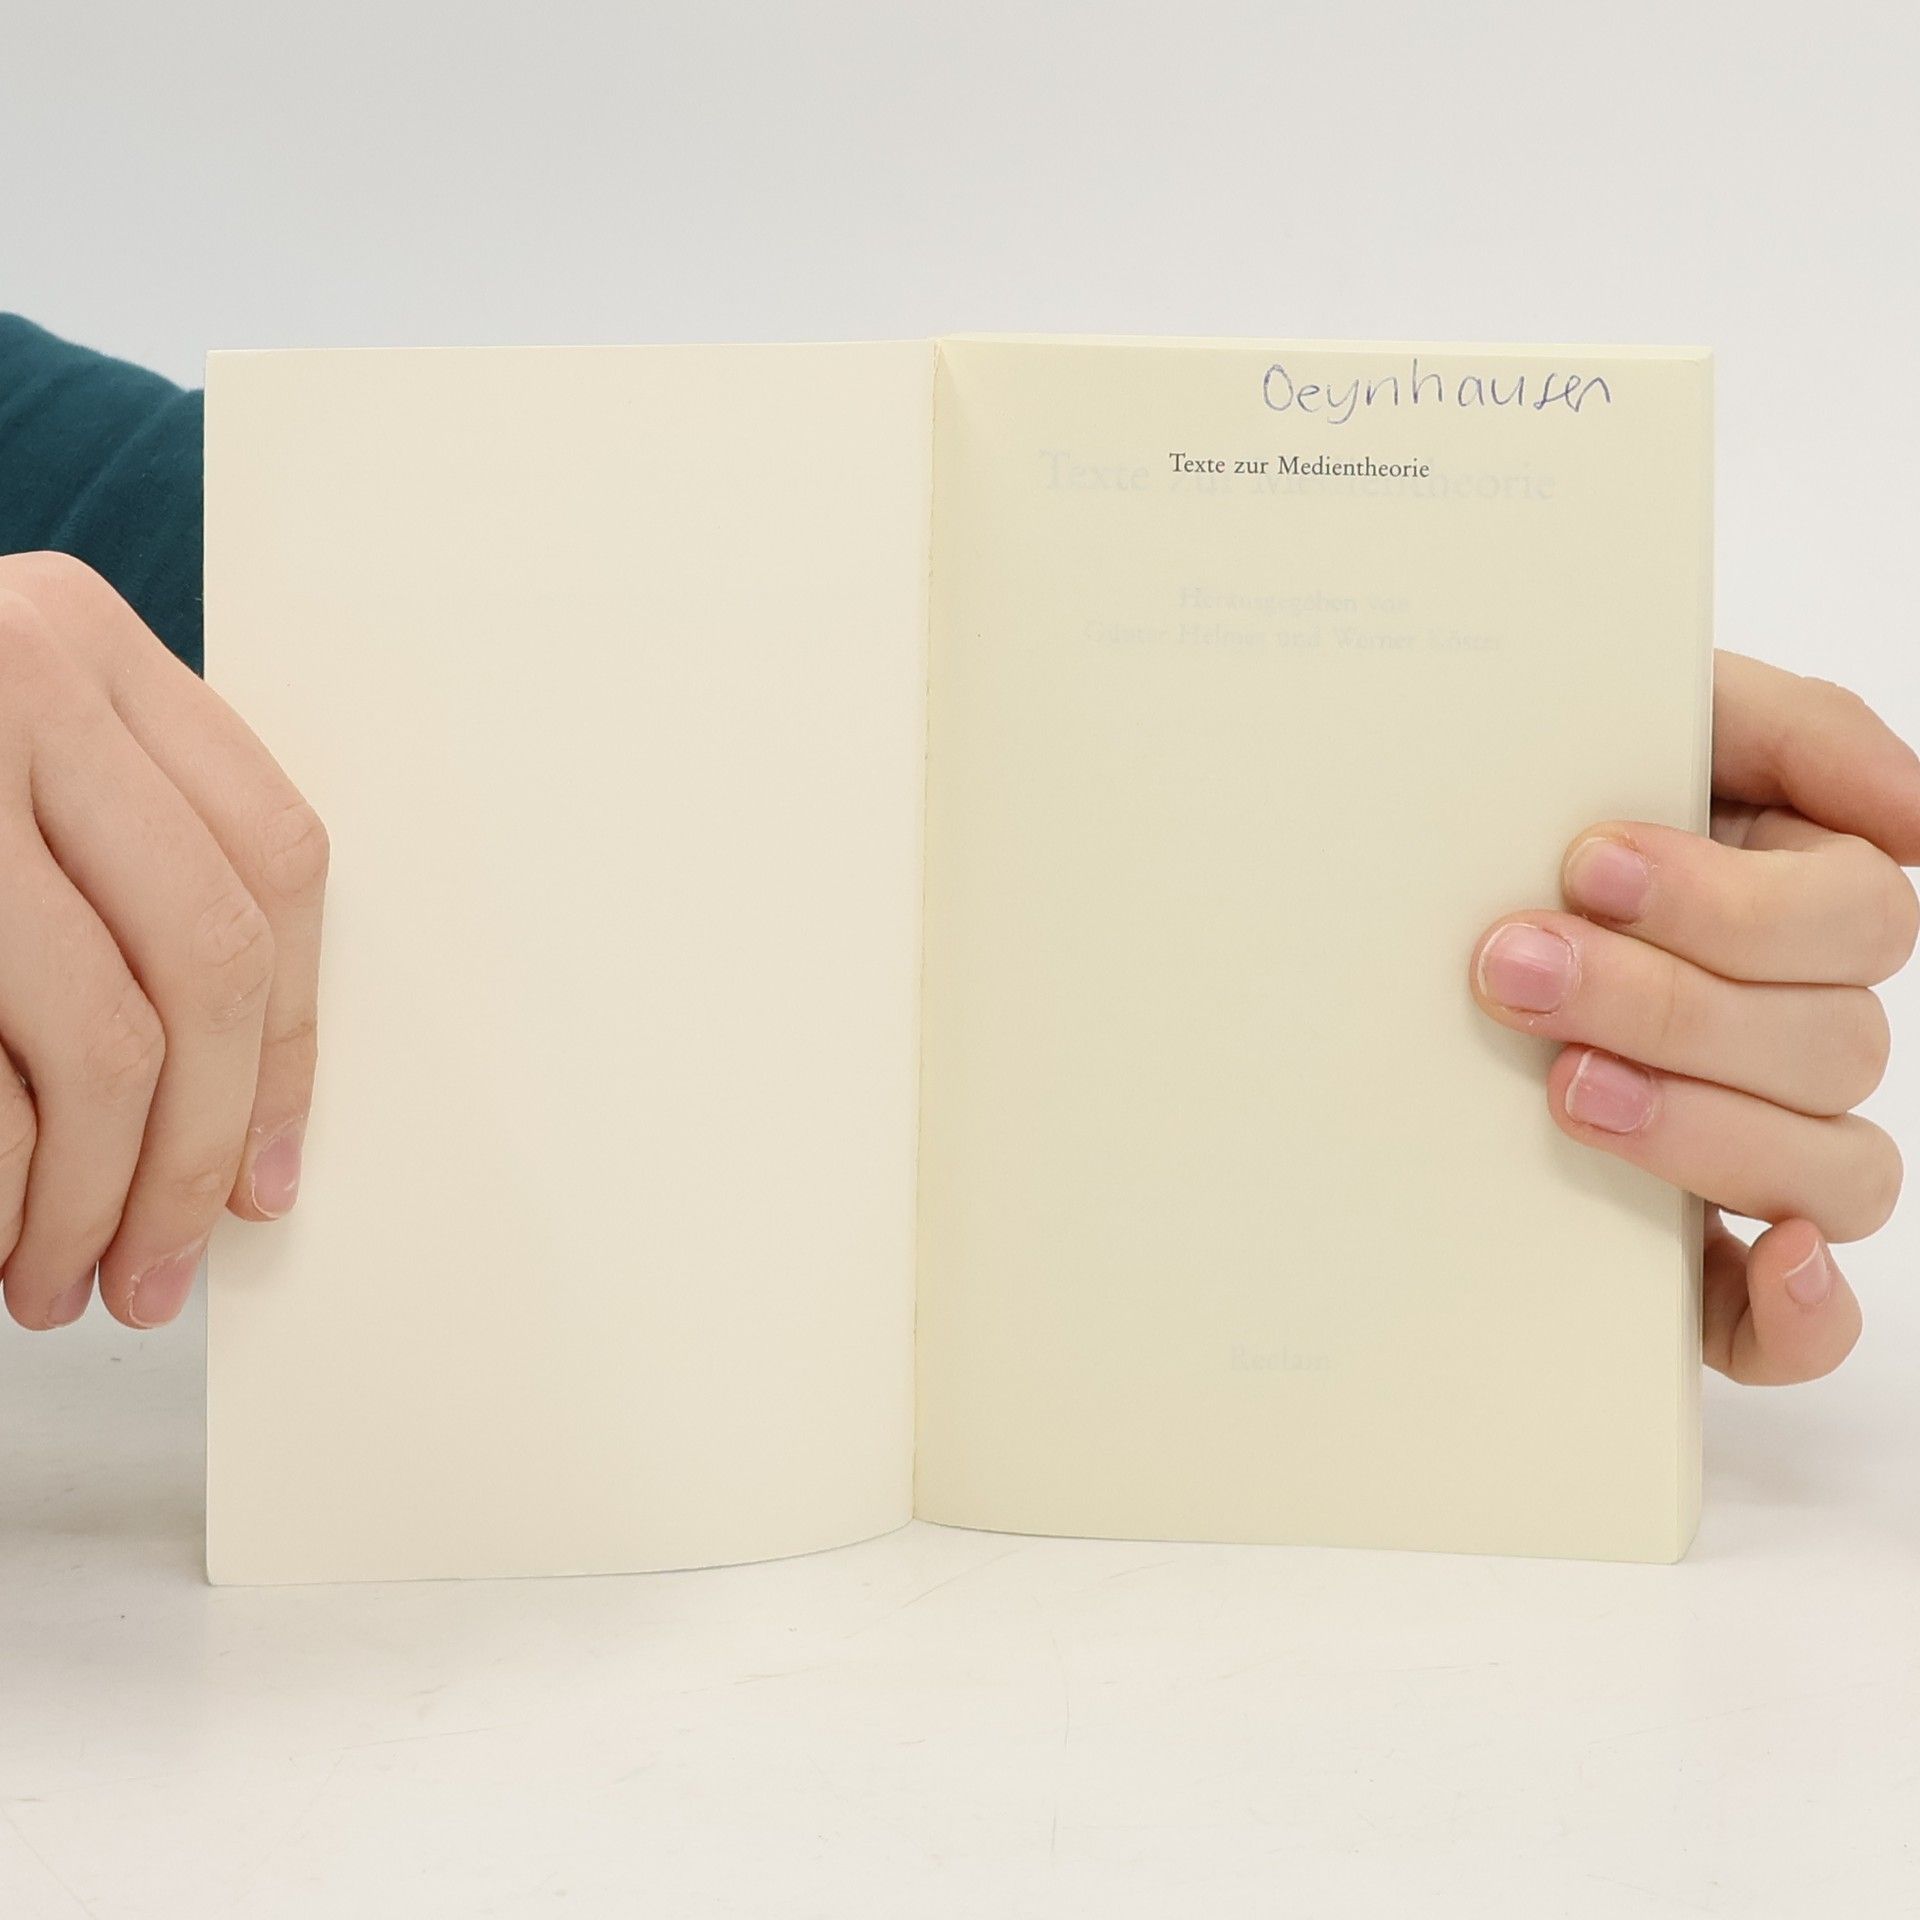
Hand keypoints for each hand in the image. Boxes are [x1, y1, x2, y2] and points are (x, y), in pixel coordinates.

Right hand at [0, 552, 327, 1330]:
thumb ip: (109, 858)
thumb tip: (238, 1107)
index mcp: (82, 640)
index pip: (271, 863)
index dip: (285, 1043)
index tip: (266, 1170)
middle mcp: (17, 675)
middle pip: (206, 962)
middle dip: (194, 1152)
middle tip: (160, 1266)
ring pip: (103, 1041)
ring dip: (89, 1199)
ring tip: (57, 1280)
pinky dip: (0, 1185)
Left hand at [1469, 652, 1919, 1384]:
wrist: (1387, 898)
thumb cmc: (1524, 813)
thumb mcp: (1649, 720)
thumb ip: (1793, 730)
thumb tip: (1914, 812)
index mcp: (1797, 905)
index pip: (1855, 919)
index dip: (1732, 904)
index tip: (1586, 864)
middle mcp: (1792, 1030)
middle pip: (1829, 1042)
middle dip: (1667, 1002)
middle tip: (1515, 966)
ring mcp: (1757, 1147)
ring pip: (1831, 1167)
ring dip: (1703, 1128)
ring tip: (1560, 1086)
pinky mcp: (1701, 1261)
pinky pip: (1797, 1323)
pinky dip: (1800, 1309)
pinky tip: (1763, 1258)